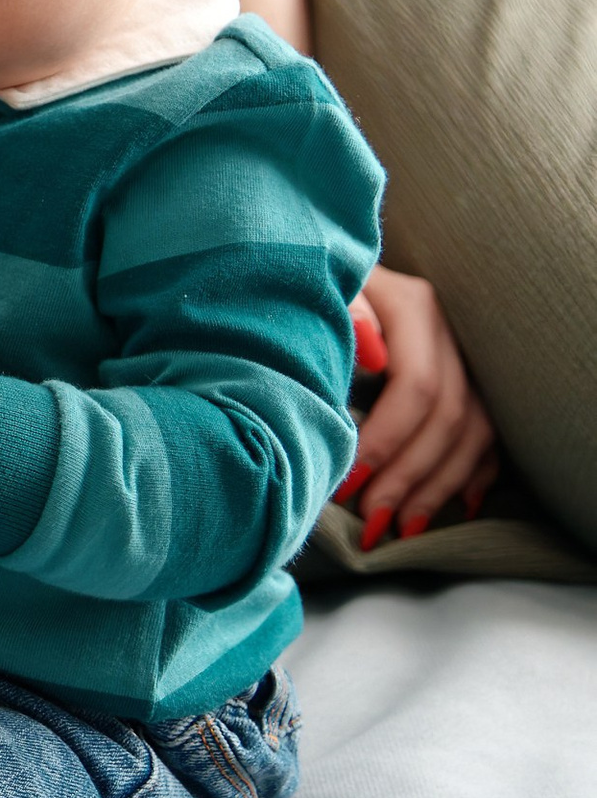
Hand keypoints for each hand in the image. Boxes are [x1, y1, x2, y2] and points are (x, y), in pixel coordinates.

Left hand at [340, 262, 496, 544]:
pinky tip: (458, 507)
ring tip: (403, 528)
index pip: (418, 386)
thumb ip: (344, 316)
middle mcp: (448, 331)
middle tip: (371, 521)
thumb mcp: (318, 291)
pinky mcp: (469, 379)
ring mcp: (465, 356)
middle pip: (448, 416)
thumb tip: (373, 354)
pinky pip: (488, 435)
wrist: (321, 269)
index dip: (387, 441)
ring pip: (474, 432)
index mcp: (414, 306)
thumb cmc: (309, 289)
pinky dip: (474, 474)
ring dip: (439, 486)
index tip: (348, 484)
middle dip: (410, 476)